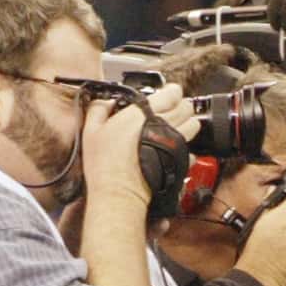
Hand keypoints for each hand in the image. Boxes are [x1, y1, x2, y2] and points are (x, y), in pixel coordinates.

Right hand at [81, 80, 192, 209]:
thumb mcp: (91, 131)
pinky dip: (187, 146)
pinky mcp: (180, 160)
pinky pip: (192, 149)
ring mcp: (175, 143)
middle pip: (187, 106)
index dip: (171, 91)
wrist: (119, 194)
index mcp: (143, 113)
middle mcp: (164, 125)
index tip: (166, 94)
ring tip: (175, 127)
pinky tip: (174, 149)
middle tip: (170, 110)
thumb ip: (98, 109)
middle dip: (181, 105)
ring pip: (194, 125)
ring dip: (188, 123)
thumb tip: (104, 101)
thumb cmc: (105, 166)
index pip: (172, 92)